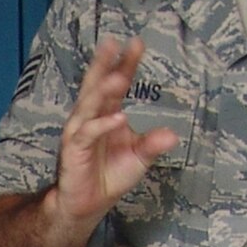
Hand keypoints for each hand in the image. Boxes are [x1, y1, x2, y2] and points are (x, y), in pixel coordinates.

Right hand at [54, 36, 179, 226]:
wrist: (87, 204)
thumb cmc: (109, 176)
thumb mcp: (139, 158)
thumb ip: (152, 144)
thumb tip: (173, 135)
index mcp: (106, 113)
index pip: (116, 83)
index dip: (125, 64)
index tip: (136, 43)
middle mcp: (90, 117)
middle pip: (96, 85)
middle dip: (104, 64)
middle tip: (113, 43)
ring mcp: (80, 132)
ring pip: (89, 105)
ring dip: (102, 91)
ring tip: (117, 78)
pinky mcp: (74, 150)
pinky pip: (88, 134)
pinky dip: (102, 125)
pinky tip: (118, 117)